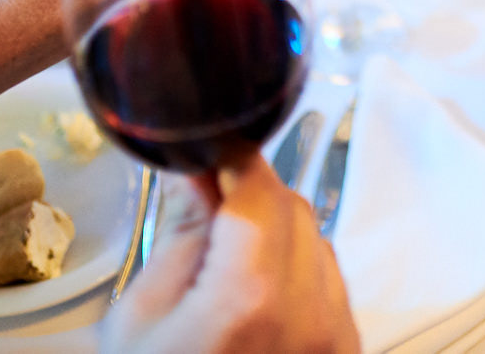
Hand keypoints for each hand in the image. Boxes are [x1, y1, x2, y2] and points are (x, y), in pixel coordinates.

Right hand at [105, 154, 360, 353]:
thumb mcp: (139, 320)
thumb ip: (180, 233)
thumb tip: (197, 171)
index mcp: (249, 298)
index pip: (258, 185)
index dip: (231, 159)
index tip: (210, 151)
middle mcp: (308, 314)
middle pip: (293, 208)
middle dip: (250, 199)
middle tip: (204, 215)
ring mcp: (334, 336)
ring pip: (316, 241)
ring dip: (276, 237)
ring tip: (224, 273)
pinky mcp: (344, 351)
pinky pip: (328, 283)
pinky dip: (297, 275)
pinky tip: (254, 301)